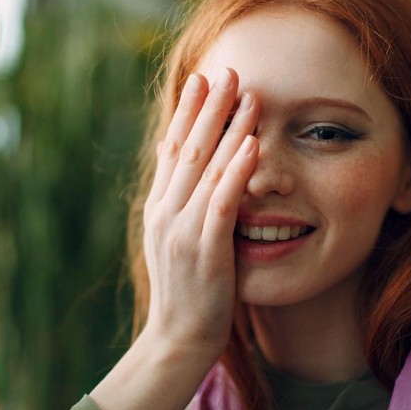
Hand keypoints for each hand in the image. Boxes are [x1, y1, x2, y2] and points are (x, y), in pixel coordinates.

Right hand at [140, 67, 259, 357]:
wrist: (177, 340)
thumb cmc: (187, 293)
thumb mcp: (177, 243)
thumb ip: (185, 208)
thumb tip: (198, 176)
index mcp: (158, 208)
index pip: (172, 148)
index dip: (187, 111)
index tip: (202, 78)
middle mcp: (165, 212)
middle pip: (188, 148)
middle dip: (209, 107)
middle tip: (228, 70)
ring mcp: (182, 230)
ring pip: (206, 168)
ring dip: (229, 128)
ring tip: (249, 95)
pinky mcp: (204, 249)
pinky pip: (222, 202)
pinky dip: (236, 171)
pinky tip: (252, 145)